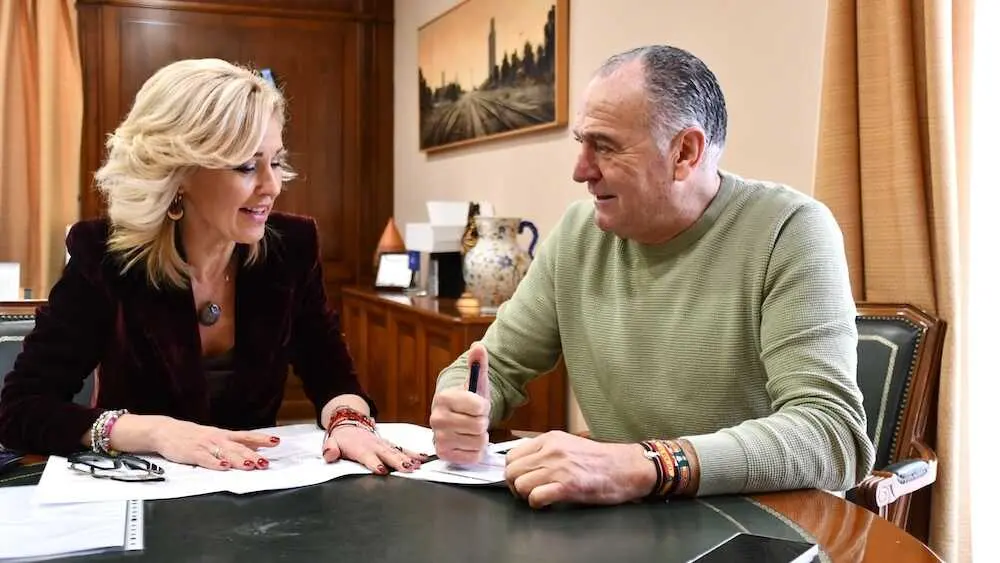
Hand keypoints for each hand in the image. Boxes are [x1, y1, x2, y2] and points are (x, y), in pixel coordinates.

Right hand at [148, 417, 278, 470]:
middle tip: (265, 463)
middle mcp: (217, 439)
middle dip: (253, 456)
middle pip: (238, 448)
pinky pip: (206, 459)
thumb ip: (236, 443)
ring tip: (250, 465)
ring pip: (225, 453)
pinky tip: (223, 467)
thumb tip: (258, 447)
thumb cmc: (192, 436)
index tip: (276, 441)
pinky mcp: (193, 453)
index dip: (261, 439)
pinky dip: (215, 463)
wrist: (165, 431)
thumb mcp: (216, 436)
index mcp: (223, 435)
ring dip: (238, 460)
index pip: (246, 436)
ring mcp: (205, 446)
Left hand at [322, 425, 425, 473]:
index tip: (382, 470)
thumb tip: (330, 454)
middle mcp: (375, 446)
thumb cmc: (342, 439)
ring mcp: (384, 444)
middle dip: (398, 461)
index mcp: (360, 448)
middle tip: (408, 468)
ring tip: (418, 464)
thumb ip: (330, 449)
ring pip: (398, 451)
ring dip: (408, 458)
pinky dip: (414, 453)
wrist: (350, 424)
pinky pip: (403, 448)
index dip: (374, 463)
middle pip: (388, 454)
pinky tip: (423, 458)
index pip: (368, 457)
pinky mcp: (390, 444)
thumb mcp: (331, 443)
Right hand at [429, 342, 490, 463]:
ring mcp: (439, 438)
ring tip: (471, 429)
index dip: (484, 406)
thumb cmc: (468, 400)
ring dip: (480, 437)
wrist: (456, 418)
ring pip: (478, 442)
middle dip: (482, 422)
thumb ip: (478, 363)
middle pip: (479, 426)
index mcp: (443, 398)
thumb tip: (478, 346)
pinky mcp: (444, 454)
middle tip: (475, 418)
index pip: (478, 407)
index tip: (478, 405)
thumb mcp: (476, 381)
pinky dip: (476, 451)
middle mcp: (436, 418)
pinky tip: (468, 441)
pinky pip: (473, 456)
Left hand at [504, 431, 655, 508]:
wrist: (626, 467)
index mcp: (549, 439)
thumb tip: (524, 463)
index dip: (513, 471)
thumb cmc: (600, 459)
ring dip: (526, 496)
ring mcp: (558, 468)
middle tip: (527, 492)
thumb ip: (545, 450)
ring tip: (539, 497)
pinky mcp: (567, 486)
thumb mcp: (568, 444)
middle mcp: (551, 451)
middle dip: (515, 486)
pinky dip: (537, 504)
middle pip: (512, 471)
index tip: (521, 479)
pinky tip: (547, 503)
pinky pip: (535, 497)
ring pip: (520, 485)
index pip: (512, 455)